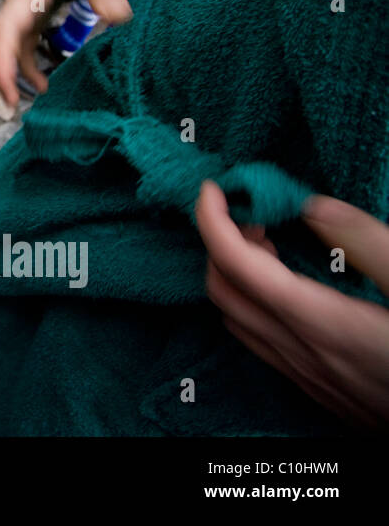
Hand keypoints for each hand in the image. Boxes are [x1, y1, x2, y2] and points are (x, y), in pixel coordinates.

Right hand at [0, 0, 130, 108]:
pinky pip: (19, 47)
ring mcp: (22, 12)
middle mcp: (17, 5)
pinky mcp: (31, 18)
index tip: (7, 87)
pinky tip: (43, 85)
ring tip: (11, 106)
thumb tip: (117, 20)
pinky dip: (24, 68)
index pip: (6, 30)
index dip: (2, 60)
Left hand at [197, 180, 388, 427]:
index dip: (213, 221)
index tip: (211, 189)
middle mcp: (304, 354)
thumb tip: (315, 207)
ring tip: (269, 246)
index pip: (237, 265)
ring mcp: (308, 378)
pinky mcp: (319, 391)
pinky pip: (258, 343)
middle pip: (222, 291)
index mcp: (326, 323)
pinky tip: (286, 289)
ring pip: (235, 320)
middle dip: (220, 244)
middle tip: (253, 216)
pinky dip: (251, 304)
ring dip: (235, 276)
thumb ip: (369, 242)